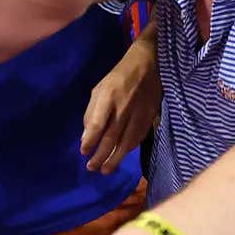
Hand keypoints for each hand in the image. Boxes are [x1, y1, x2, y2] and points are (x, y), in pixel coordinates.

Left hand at [81, 35, 157, 173]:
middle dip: (100, 155)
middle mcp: (123, 106)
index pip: (97, 123)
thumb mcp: (99, 88)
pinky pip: (138, 138)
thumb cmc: (119, 76)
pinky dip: (128, 149)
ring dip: (114, 158)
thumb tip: (86, 137)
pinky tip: (121, 157)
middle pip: (111, 137)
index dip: (90, 140)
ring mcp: (139, 112)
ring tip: (105, 170)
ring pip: (126, 142)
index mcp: (108, 96)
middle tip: (92, 168)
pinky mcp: (150, 116)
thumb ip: (91, 112)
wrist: (149, 63)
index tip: (84, 152)